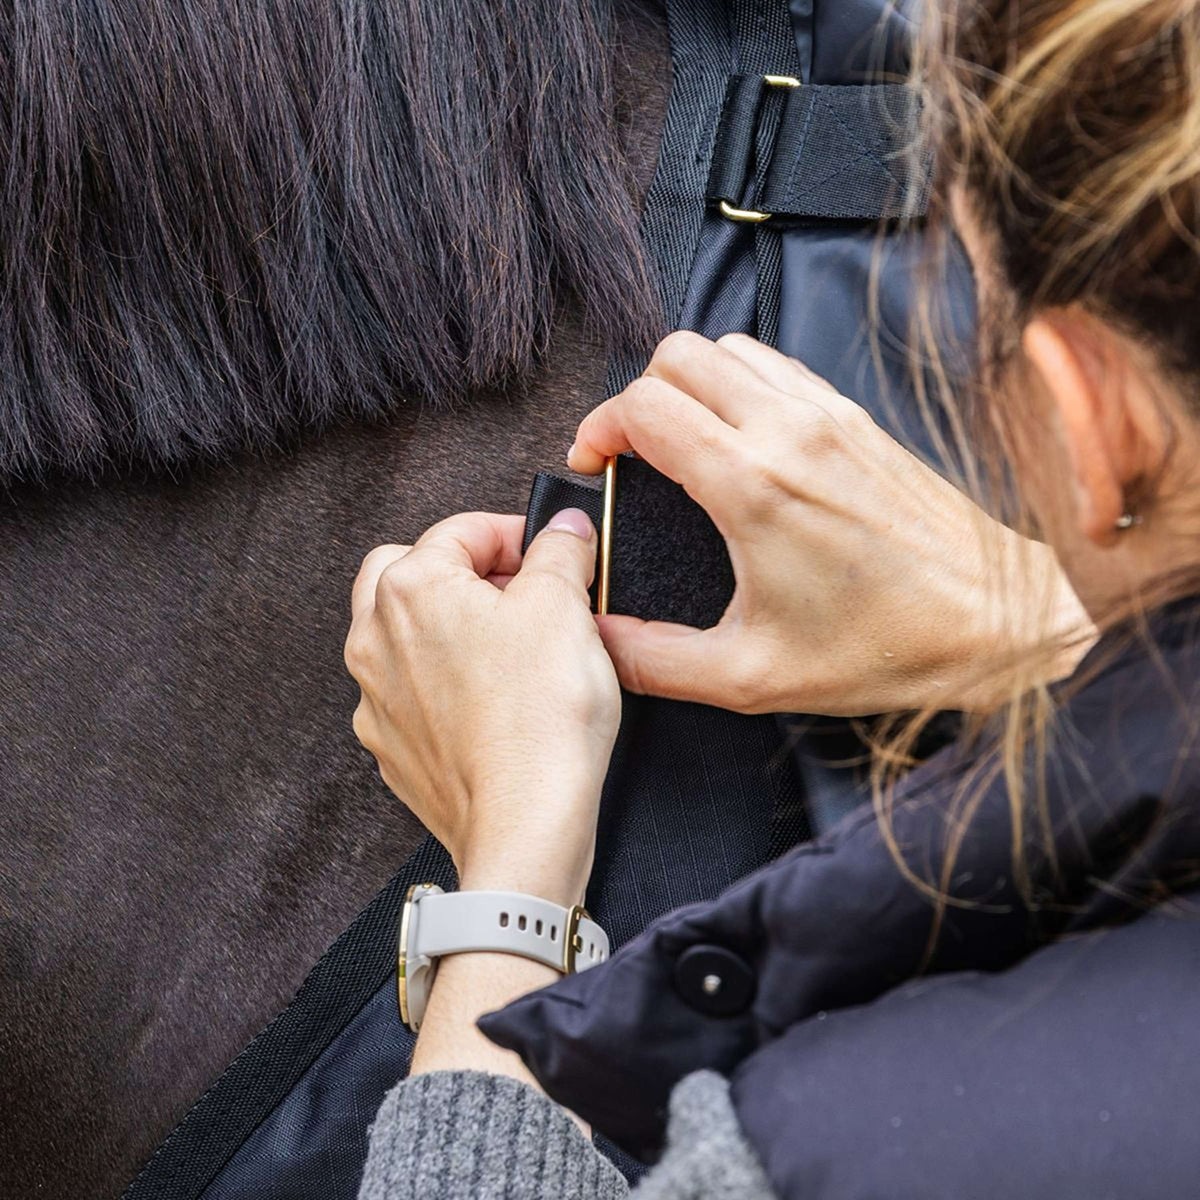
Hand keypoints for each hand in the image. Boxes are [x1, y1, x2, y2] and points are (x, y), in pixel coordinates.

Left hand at [345, 509, 619, 905]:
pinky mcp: (392, 746)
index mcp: (409, 587)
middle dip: (464, 573)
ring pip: (404, 636)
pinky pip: (412, 694)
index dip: (516, 535)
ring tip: (511, 647)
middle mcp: (375, 638)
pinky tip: (494, 700)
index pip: (461, 530)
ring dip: (450, 627)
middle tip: (520, 592)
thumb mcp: (564, 605)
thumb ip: (560, 551)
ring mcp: (377, 697)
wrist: (524, 823)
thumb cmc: (538, 718)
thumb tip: (563, 531)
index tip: (550, 553)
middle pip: (410, 573)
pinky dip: (445, 684)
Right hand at [568, 332, 1093, 715]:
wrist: (996, 621)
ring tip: (681, 440)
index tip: (596, 466)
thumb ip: (655, 660)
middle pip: (677, 355)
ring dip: (688, 382)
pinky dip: (739, 382)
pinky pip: (776, 366)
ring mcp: (829, 414)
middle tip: (632, 453)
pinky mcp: (856, 417)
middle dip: (636, 397)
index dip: (599, 429)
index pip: (644, 405)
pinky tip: (740, 436)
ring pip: (727, 347)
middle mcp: (789, 430)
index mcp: (753, 485)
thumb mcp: (751, 676)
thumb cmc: (883, 648)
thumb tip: (597, 639)